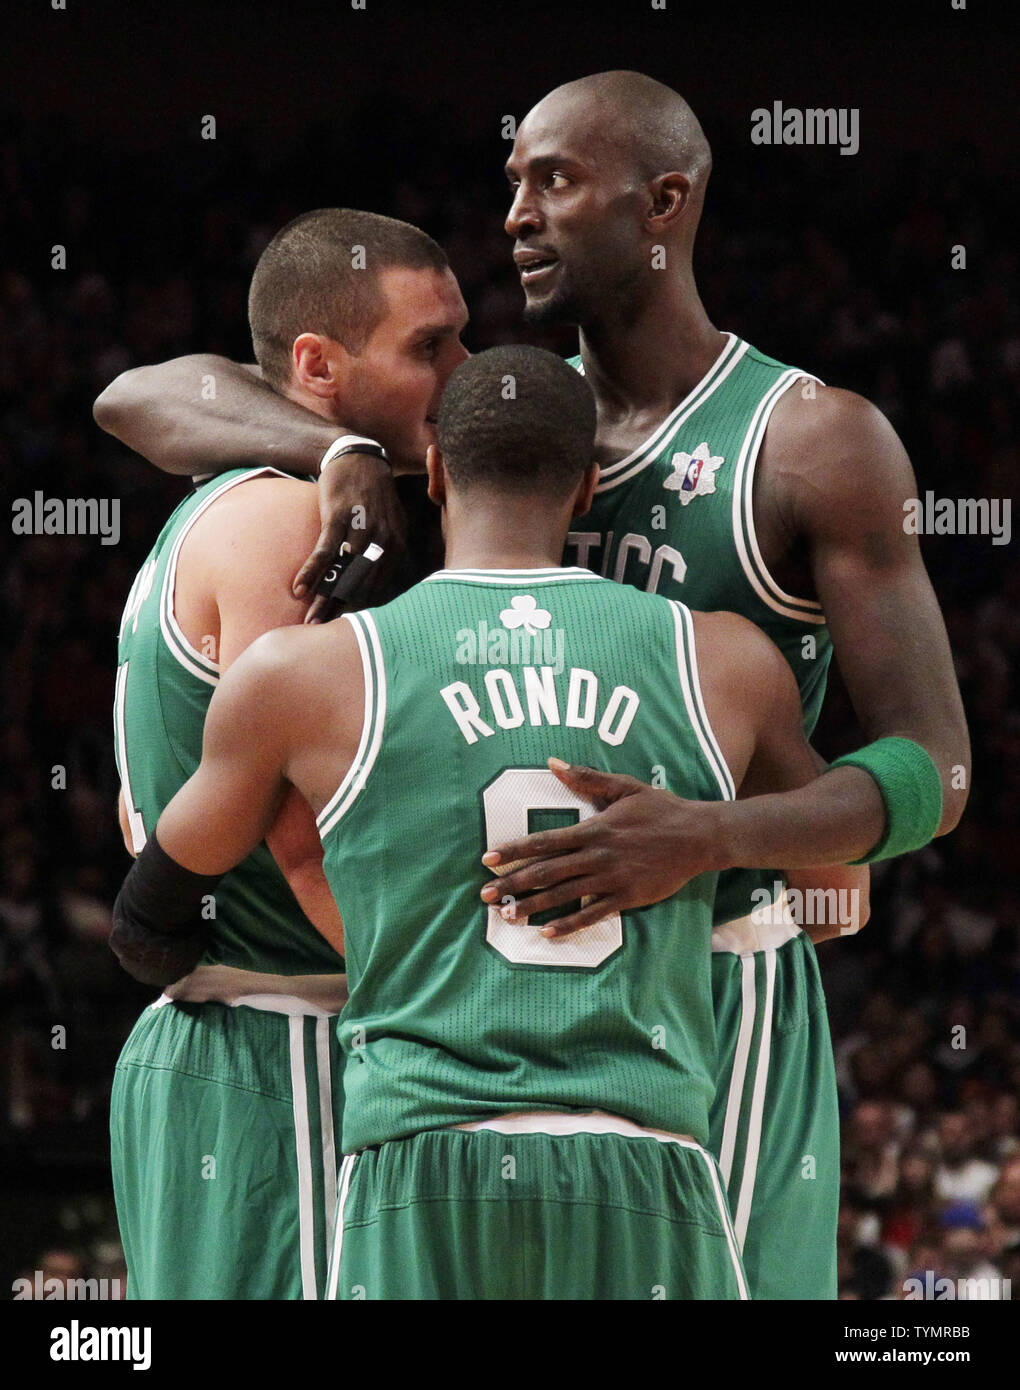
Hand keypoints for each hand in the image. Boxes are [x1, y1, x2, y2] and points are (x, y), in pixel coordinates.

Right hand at [292, 452, 406, 620]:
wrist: (361, 458)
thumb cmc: (372, 496)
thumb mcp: (389, 525)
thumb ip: (385, 554)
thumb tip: (378, 585)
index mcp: (396, 547)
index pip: (378, 588)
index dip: (360, 610)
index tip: (346, 630)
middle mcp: (382, 541)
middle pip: (360, 586)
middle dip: (341, 613)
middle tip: (324, 635)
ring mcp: (360, 529)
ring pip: (342, 573)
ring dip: (324, 600)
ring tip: (309, 622)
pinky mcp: (338, 517)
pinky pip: (324, 551)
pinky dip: (311, 571)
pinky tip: (298, 589)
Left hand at [479, 759, 728, 935]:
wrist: (699, 836)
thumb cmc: (660, 809)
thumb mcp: (624, 786)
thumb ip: (586, 778)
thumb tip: (552, 762)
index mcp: (594, 829)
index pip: (545, 841)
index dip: (515, 851)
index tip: (489, 859)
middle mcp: (598, 856)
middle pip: (547, 872)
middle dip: (513, 884)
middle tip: (485, 894)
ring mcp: (612, 879)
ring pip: (565, 896)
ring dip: (533, 907)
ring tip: (507, 916)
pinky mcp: (628, 898)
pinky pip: (593, 914)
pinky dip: (569, 925)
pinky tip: (547, 934)